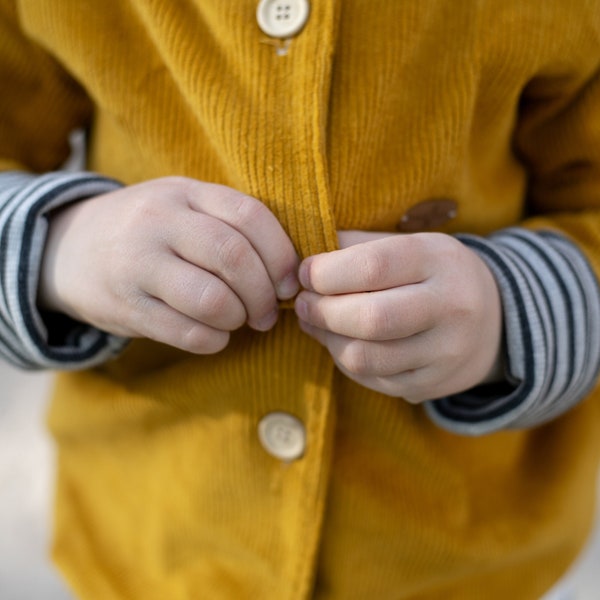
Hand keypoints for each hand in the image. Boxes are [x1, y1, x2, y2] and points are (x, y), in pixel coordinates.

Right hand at [39, 177, 298, 353]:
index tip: (288, 283)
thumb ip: (230, 225)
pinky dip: (213, 341)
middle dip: (263, 294)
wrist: (68, 248)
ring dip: (238, 319)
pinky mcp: (125, 306)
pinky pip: (186, 333)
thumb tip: (290, 273)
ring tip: (239, 322)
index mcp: (185, 192)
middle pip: (233, 257)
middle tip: (268, 313)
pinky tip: (215, 336)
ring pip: (211, 299)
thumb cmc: (148, 231)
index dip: (281, 255)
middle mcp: (159, 221)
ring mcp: (137, 263)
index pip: (250, 216)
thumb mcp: (182, 207)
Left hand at [294, 230, 503, 402]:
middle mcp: (450, 307)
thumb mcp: (408, 245)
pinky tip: (339, 341)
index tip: (304, 272)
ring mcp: (445, 352)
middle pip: (369, 319)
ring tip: (314, 322)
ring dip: (326, 339)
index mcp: (439, 260)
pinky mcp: (432, 384)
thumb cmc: (433, 274)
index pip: (373, 267)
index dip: (326, 273)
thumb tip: (300, 255)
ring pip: (366, 358)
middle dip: (321, 311)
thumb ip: (357, 246)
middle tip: (302, 302)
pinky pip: (372, 380)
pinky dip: (344, 360)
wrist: (494, 320)